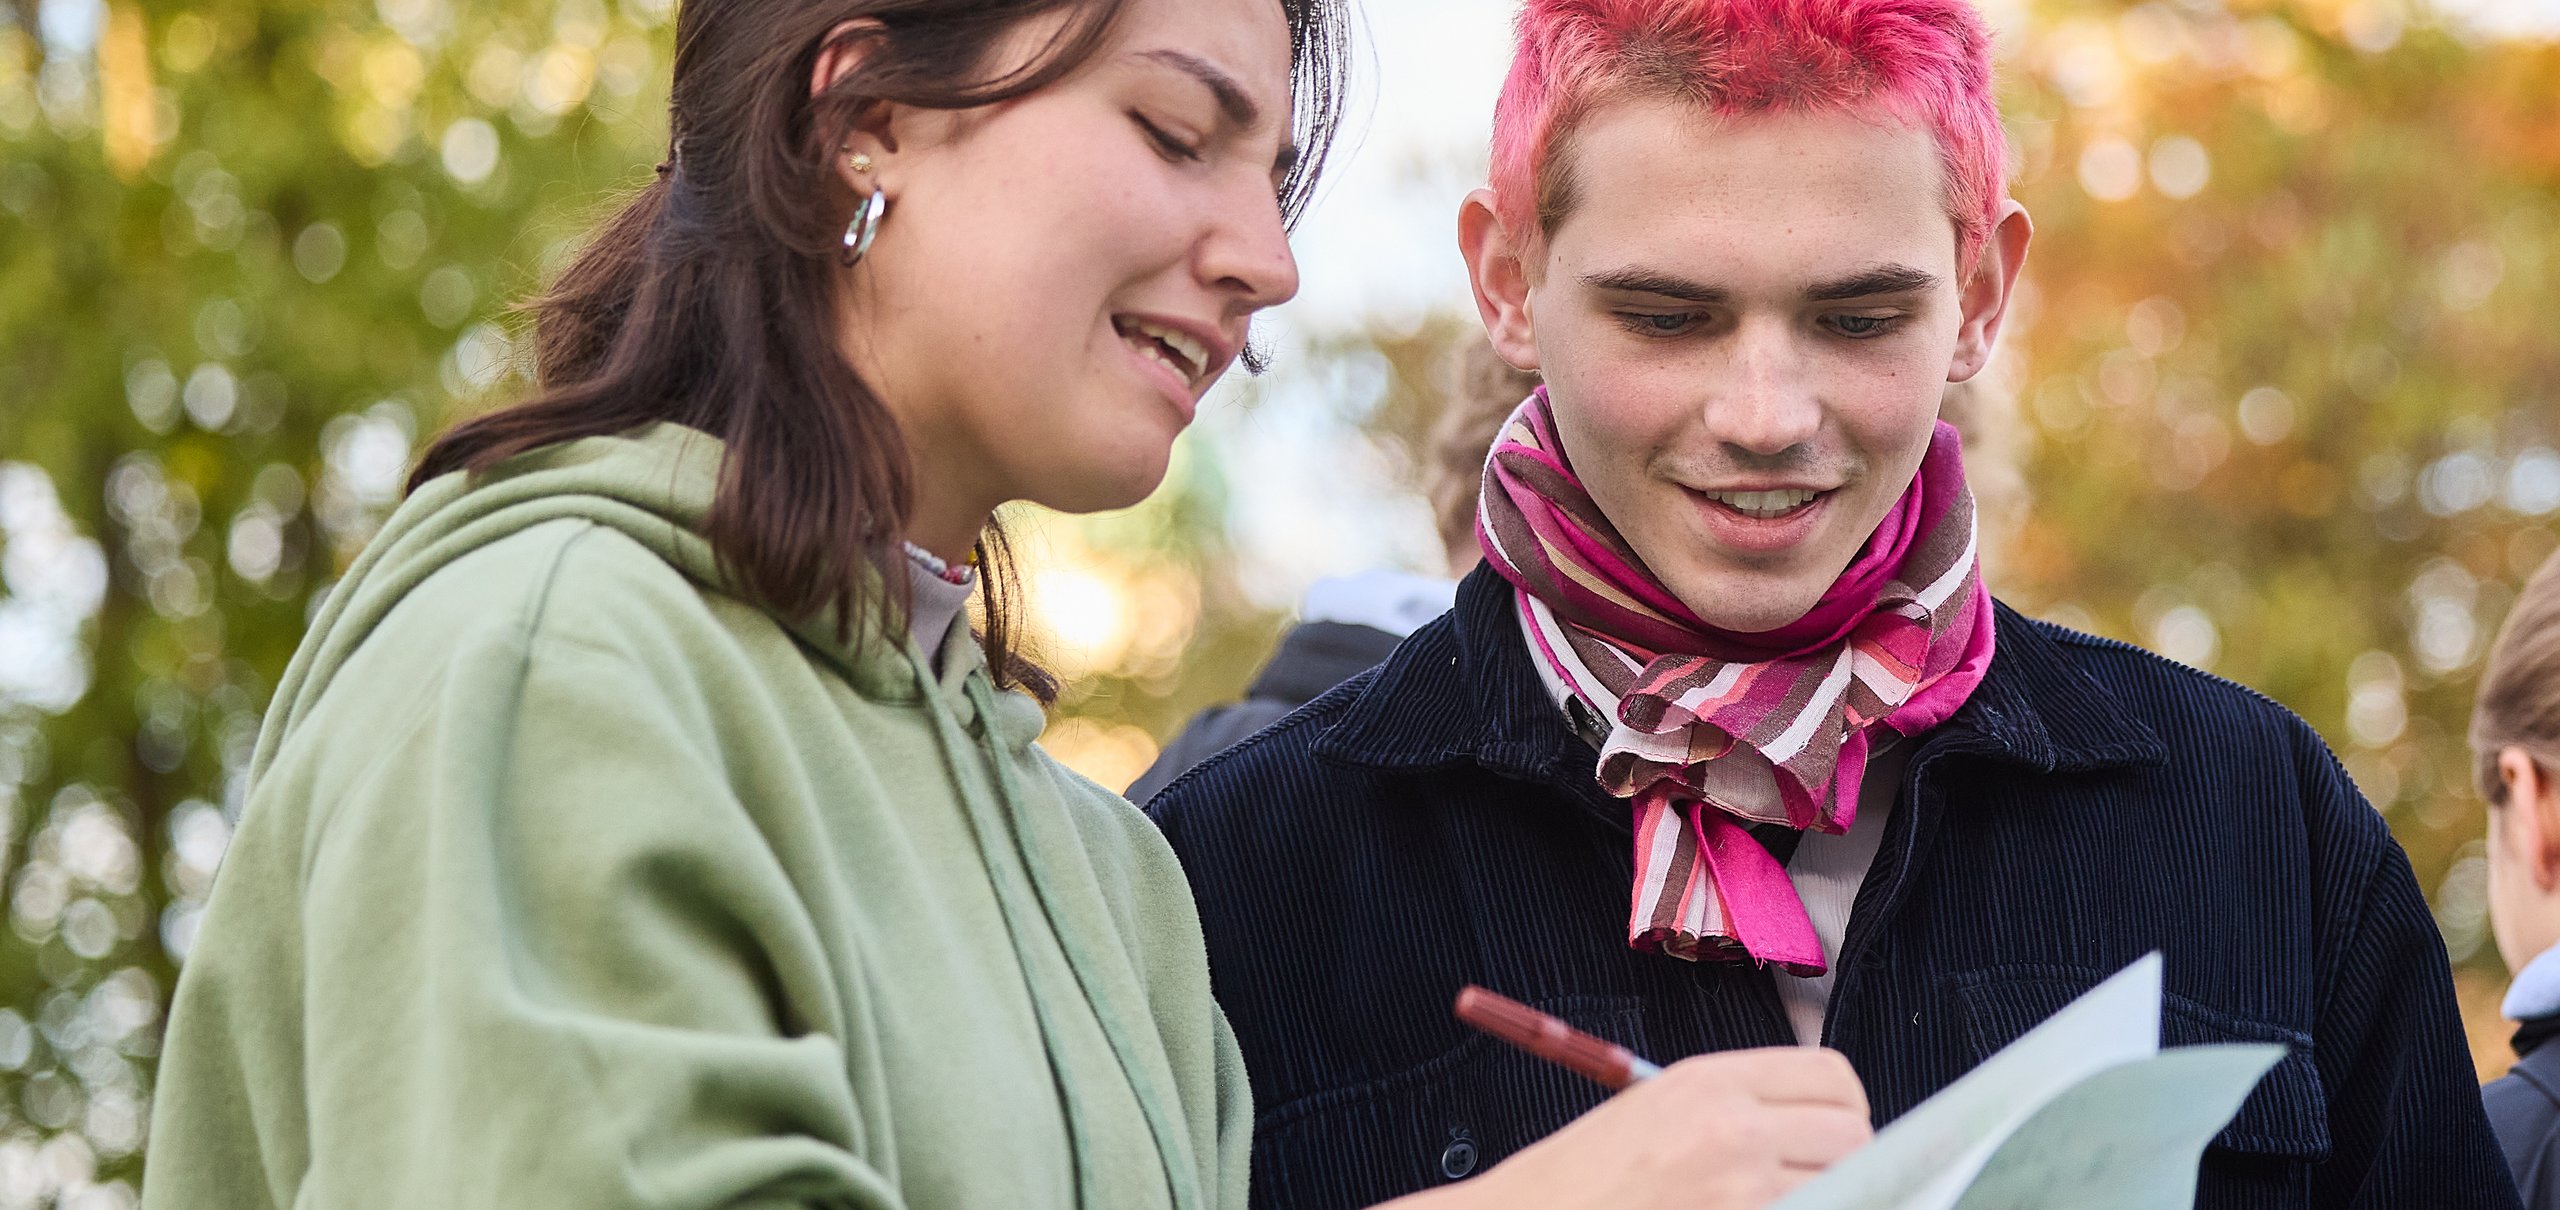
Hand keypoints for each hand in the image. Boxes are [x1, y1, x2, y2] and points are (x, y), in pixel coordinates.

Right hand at [1384, 1047, 1872, 1209]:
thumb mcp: (1655, 1110)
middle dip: (1846, 1159)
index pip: (1832, 1075)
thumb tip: (1823, 1122)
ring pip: (1847, 1186)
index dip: (1843, 1106)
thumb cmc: (1587, 1179)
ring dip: (1829, 1196)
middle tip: (1811, 1176)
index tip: (1830, 1129)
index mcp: (1709, 1082)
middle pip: (1854, 1133)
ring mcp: (1742, 1190)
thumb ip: (1739, 1106)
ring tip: (1780, 1198)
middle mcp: (1733, 1129)